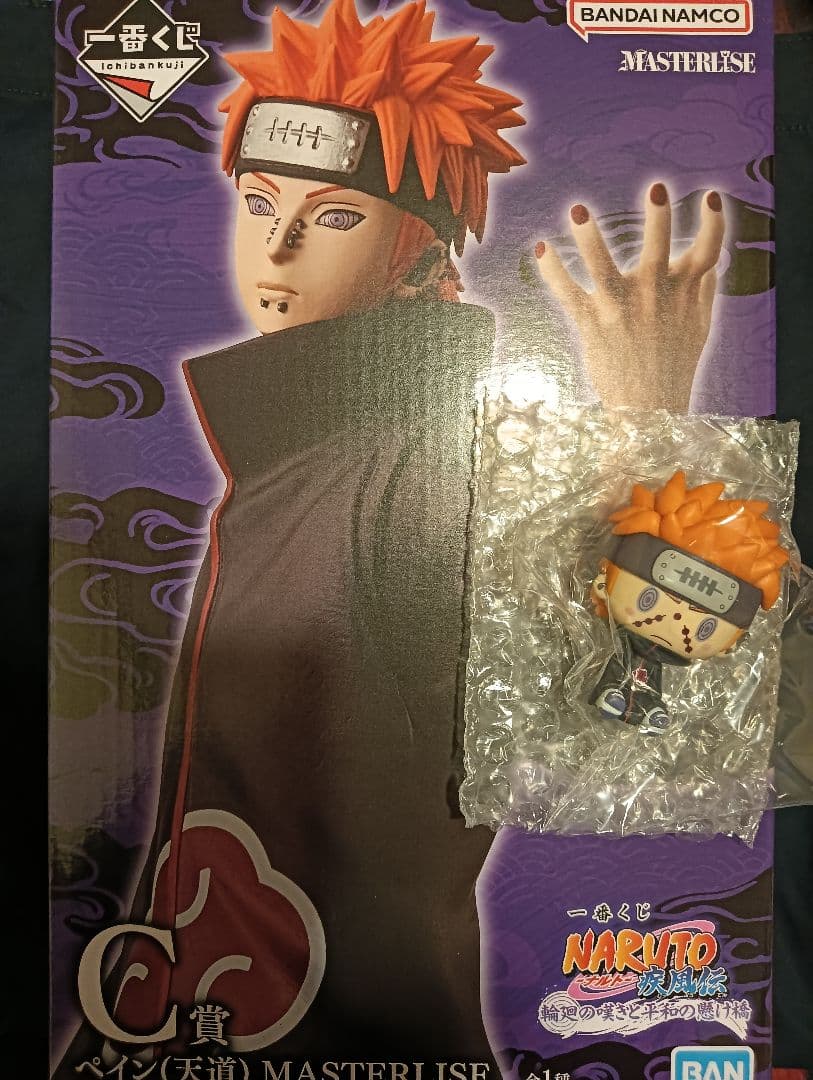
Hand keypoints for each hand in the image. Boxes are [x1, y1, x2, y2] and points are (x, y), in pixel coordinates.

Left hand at [535, 183, 724, 411]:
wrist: (648, 410)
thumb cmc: (674, 364)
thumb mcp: (699, 328)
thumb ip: (703, 292)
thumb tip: (711, 264)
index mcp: (684, 291)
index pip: (708, 251)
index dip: (715, 223)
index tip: (711, 197)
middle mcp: (654, 296)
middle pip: (658, 251)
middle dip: (658, 220)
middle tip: (656, 187)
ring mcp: (621, 309)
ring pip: (603, 269)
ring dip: (589, 239)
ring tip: (576, 211)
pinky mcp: (592, 324)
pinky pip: (568, 294)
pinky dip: (553, 272)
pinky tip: (541, 248)